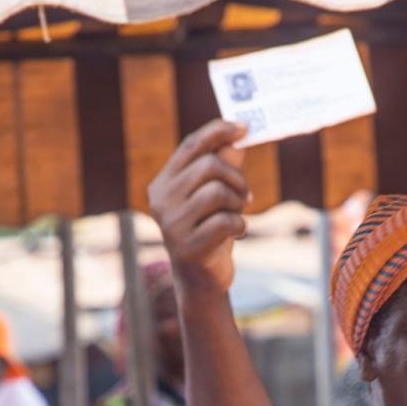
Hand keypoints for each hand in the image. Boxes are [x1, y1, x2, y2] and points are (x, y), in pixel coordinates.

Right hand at [147, 119, 249, 292]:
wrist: (201, 278)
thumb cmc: (209, 230)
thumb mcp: (216, 196)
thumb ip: (223, 166)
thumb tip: (237, 140)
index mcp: (164, 183)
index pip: (190, 146)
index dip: (217, 131)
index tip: (244, 127)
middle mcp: (161, 200)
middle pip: (209, 166)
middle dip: (236, 178)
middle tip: (245, 195)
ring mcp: (171, 224)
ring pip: (217, 192)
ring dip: (238, 202)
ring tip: (239, 214)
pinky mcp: (187, 246)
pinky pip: (225, 221)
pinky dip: (240, 225)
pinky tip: (238, 234)